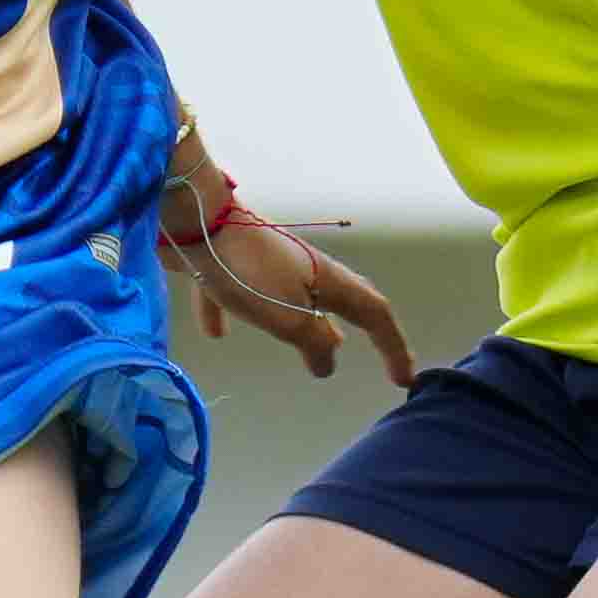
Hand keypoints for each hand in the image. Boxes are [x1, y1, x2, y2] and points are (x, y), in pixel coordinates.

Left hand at [159, 131, 416, 387]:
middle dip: (366, 328)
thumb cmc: (246, 270)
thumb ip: (314, 342)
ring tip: (314, 348)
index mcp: (326, 280)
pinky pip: (236, 294)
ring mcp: (267, 263)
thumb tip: (328, 361)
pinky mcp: (228, 263)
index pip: (375, 315)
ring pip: (297, 298)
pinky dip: (233, 312)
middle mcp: (304, 269)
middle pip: (345, 300)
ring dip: (310, 322)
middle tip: (380, 353)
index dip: (393, 347)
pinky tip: (216, 333)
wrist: (194, 218)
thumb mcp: (288, 317)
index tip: (404, 380)